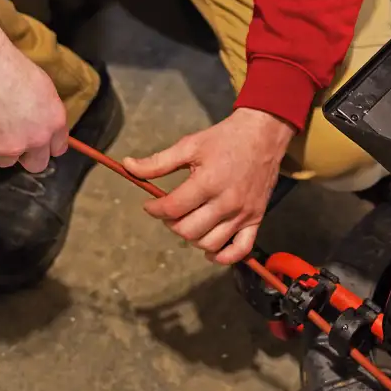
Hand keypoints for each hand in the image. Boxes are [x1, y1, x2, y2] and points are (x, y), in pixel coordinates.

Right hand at [0, 14, 68, 172]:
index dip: (47, 145)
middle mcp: (35, 139)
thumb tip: (44, 125)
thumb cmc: (13, 66)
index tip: (38, 142)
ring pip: (6, 161)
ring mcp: (9, 147)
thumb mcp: (43, 87)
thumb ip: (47, 112)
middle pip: (35, 164)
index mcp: (54, 122)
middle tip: (14, 138)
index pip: (58, 148)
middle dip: (27, 155)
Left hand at [123, 108, 295, 264]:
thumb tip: (128, 166)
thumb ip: (157, 162)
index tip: (150, 204)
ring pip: (210, 243)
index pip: (173, 208)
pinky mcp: (256, 219)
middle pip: (188, 230)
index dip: (154, 209)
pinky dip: (223, 257)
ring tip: (188, 222)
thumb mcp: (189, 145)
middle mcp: (226, 202)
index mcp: (208, 182)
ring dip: (192, 238)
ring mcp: (243, 213)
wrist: (262, 134)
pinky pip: (239, 250)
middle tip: (170, 211)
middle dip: (171, 223)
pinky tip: (209, 249)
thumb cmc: (224, 138)